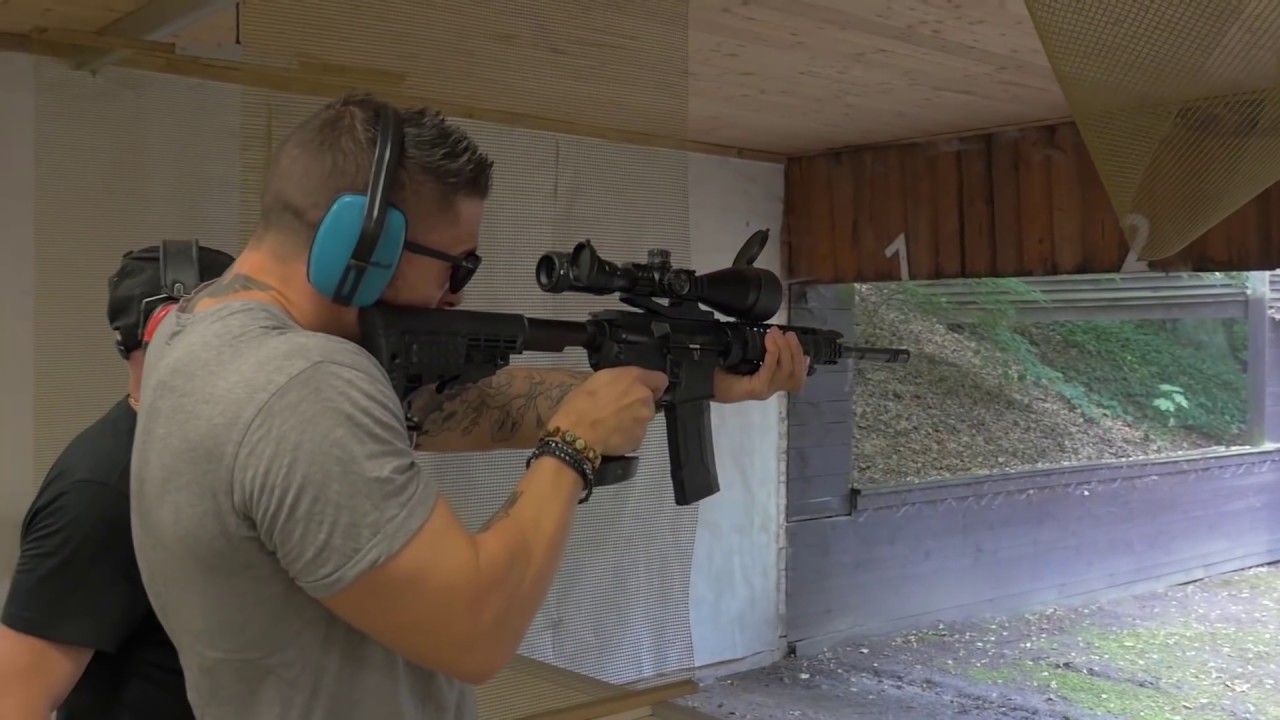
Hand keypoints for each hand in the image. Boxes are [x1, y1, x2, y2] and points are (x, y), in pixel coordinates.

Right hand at [549, 367, 668, 456]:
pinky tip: (611, 434)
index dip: (653, 385)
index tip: (643, 389)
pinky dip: (627, 435)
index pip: (660, 380)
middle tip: (616, 408)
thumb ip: (622, 379)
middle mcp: (645, 398)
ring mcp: (644, 420)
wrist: (577, 431)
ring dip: (632, 420)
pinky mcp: (639, 439)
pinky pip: (635, 435)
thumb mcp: (600, 378)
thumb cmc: (581, 402)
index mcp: (635, 378)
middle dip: (637, 404)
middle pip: (649, 401)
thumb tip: (627, 385)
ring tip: (611, 423)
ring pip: (642, 418)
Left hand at [714, 326, 807, 402]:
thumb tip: (774, 337)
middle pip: (794, 374)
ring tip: (777, 333)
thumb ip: (760, 353)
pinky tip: (770, 341)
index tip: (804, 349)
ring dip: (785, 349)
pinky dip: (773, 353)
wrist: (700, 381)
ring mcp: (763, 390)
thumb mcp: (744, 359)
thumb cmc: (718, 371)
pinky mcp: (755, 389)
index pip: (795, 379)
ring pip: (786, 371)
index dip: (802, 364)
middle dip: (795, 351)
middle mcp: (769, 389)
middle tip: (788, 333)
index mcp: (768, 383)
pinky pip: (770, 370)